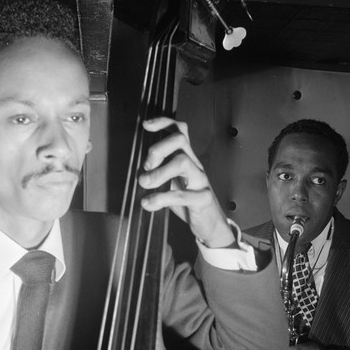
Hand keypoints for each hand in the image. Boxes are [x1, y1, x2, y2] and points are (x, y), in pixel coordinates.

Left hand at [138, 117, 234, 247]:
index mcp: (187, 158)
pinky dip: (161, 198)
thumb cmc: (189, 203)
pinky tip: (149, 204)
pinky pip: (182, 195)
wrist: (211, 227)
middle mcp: (195, 165)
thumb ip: (159, 174)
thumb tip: (137, 172)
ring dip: (158, 172)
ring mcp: (201, 181)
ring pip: (182, 162)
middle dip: (158, 148)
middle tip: (146, 167)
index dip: (164, 123)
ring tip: (145, 184)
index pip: (180, 131)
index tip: (146, 126)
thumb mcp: (172, 184)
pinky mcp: (203, 199)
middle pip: (180, 140)